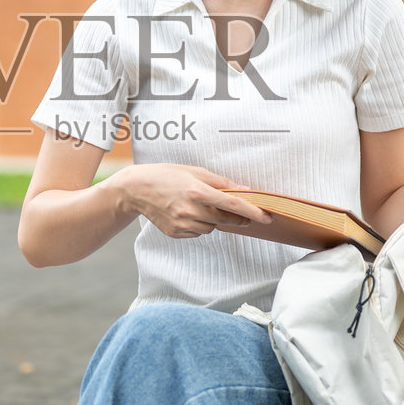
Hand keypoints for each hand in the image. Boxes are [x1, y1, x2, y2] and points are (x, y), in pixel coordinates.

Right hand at [112, 164, 273, 239]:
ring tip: (200, 206)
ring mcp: (182, 224)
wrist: (136, 190)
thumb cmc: (166, 175)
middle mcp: (190, 210)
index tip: (267, 217)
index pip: (233, 204)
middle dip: (237, 218)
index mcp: (197, 191)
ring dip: (214, 220)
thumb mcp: (195, 171)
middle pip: (226, 220)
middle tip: (243, 214)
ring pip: (212, 228)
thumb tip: (244, 191)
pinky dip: (200, 225)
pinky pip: (198, 232)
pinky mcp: (176, 233)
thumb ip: (221, 182)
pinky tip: (188, 213)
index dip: (253, 212)